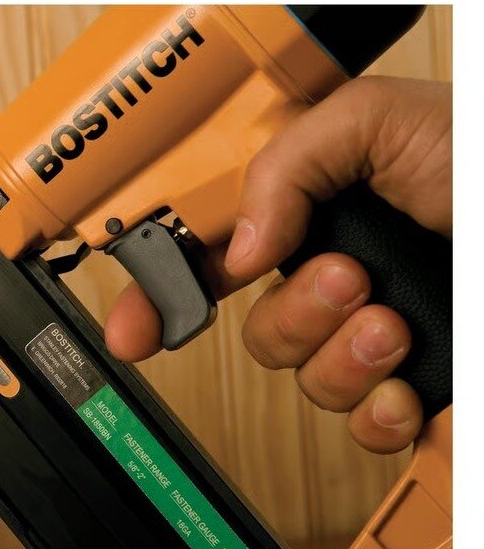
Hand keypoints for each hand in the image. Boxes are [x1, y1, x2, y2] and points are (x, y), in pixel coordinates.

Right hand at [105, 77, 450, 453]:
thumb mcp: (382, 121)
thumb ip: (287, 164)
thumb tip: (242, 248)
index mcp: (320, 215)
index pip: (217, 262)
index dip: (162, 299)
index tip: (132, 332)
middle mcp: (343, 280)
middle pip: (258, 332)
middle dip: (295, 313)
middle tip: (348, 279)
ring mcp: (378, 339)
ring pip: (305, 380)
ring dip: (343, 353)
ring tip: (395, 320)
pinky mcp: (415, 391)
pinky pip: (362, 427)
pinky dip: (379, 412)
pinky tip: (409, 384)